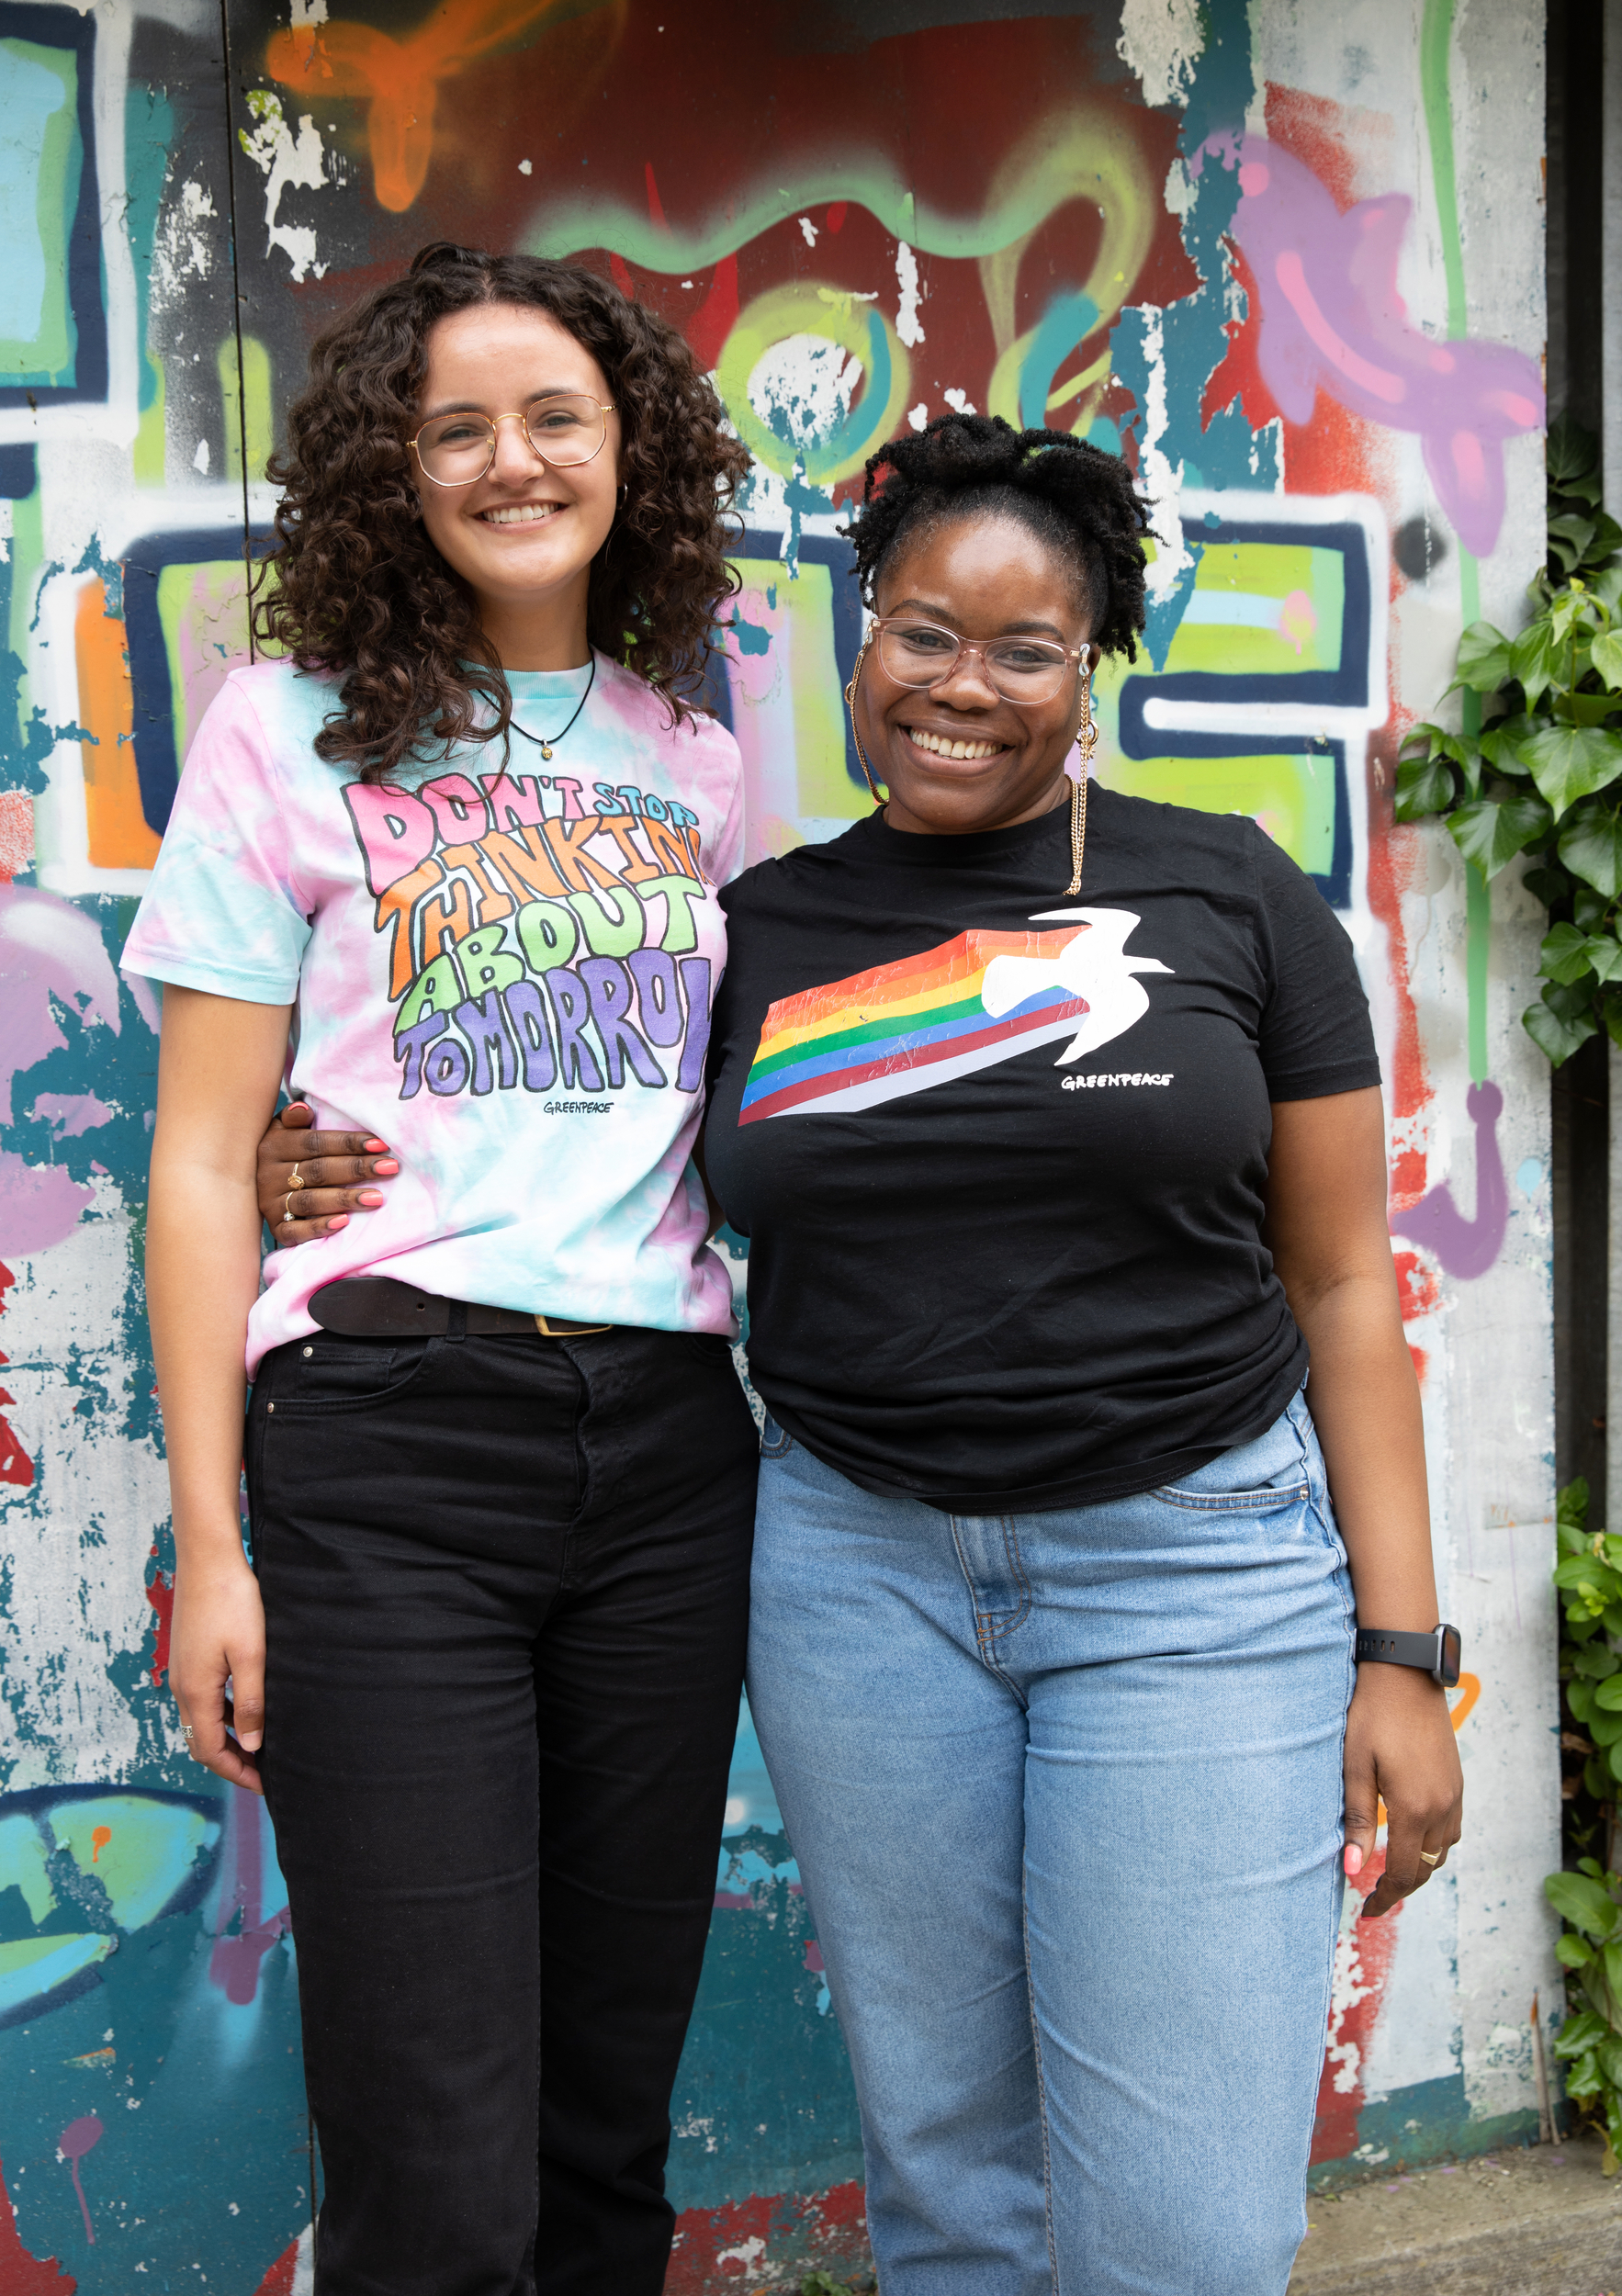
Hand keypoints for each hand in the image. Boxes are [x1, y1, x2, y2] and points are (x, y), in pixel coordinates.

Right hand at [171, 1551, 267, 1793]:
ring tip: (258, 1747)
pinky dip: (221, 1716)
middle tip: (263, 1773)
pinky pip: (202, 1700)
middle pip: (202, 1741)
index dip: (237, 1772)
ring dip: (226, 1739)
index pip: (211, 1750)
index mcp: (196, 1691)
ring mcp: (182, 1672)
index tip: (264, 1784)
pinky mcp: (188, 1657)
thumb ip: (251, 1702)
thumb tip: (253, 1745)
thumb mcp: (251, 1655)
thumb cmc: (232, 1602)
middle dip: (231, 1762)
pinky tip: (244, 1710)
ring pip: (201, 1721)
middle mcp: (181, 1687)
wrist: (208, 1559)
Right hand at [260, 1101, 397, 1243]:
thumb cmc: (283, 1154)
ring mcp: (270, 1203)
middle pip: (318, 1171)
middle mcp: (269, 1175)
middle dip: (357, 1169)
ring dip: (345, 1199)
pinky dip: (319, 1227)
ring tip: (377, 1198)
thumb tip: (303, 1108)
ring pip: (310, 1201)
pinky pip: (295, 1231)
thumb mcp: (283, 1131)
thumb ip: (293, 1119)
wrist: (250, 1186)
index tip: (380, 1145)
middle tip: (389, 1168)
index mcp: (274, 1146)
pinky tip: (344, 1223)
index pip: (315, 1143)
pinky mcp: (275, 1228)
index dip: (348, 1143)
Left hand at [1342, 1663, 1462, 1916]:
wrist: (1405, 1674)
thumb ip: (1357, 1821)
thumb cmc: (1371, 1716)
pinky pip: (1451, 1827)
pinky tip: (1412, 1837)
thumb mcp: (1355, 1768)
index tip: (1366, 1911)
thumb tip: (1353, 1869)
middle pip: (1427, 1866)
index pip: (1404, 1872)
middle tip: (1374, 1898)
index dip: (1385, 1897)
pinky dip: (1433, 1843)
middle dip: (1402, 1887)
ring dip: (1420, 1865)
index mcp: (1415, 1808)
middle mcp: (1442, 1806)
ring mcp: (1454, 1793)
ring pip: (1443, 1849)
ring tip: (1391, 1871)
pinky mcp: (1456, 1780)